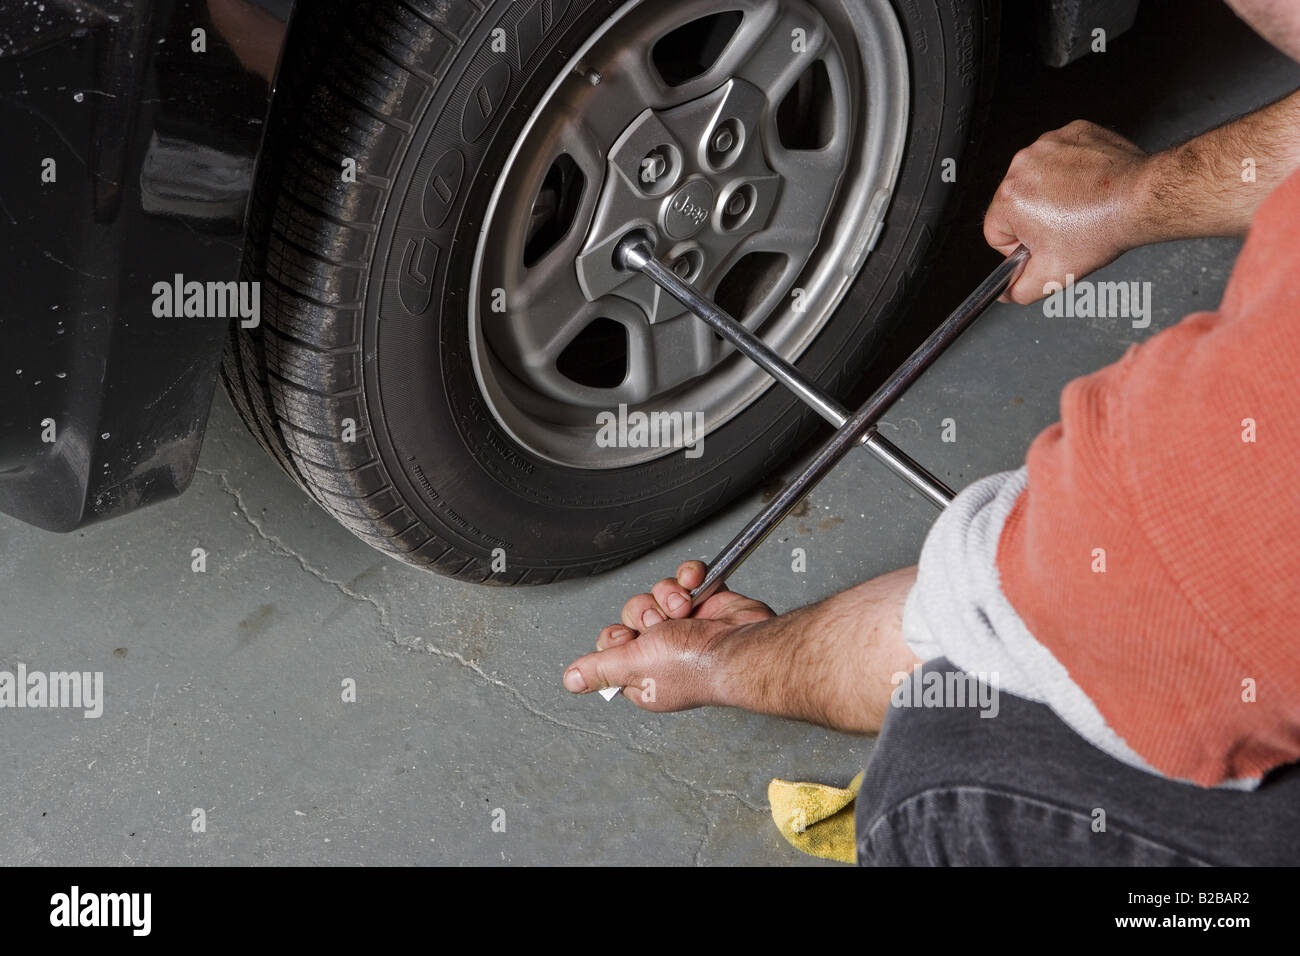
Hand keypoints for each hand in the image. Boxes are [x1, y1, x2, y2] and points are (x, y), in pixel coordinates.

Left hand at [562, 560, 775, 710]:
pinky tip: (696, 585)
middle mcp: (664, 651)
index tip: (628, 639)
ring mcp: (686, 625)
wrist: (742, 646)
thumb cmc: (696, 666)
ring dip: (668, 595)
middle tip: (659, 626)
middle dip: (645, 612)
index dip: (617, 635)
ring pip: (657, 593)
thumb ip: (601, 670)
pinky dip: (690, 576)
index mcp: (644, 675)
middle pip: (634, 614)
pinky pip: (686, 578)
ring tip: (684, 609)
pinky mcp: (706, 603)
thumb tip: (572, 679)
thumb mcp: (634, 667)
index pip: (613, 645)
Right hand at [985, 119, 1156, 303]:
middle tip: (1068, 227)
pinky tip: (1089, 185)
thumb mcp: (1053, 276)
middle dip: (1036, 218)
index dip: (1020, 246)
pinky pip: (1061, 156)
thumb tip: (1006, 291)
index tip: (1045, 245)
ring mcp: (1048, 144)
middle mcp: (1022, 165)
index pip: (996, 232)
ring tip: (1081, 205)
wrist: (1141, 198)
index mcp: (1009, 198)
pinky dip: (1073, 170)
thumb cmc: (1101, 229)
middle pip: (1015, 203)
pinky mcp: (1072, 132)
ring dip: (1053, 192)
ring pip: (1037, 178)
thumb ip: (1019, 290)